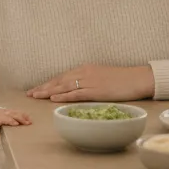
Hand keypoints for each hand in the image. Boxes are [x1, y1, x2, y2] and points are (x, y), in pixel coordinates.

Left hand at [0, 108, 31, 143]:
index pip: (3, 118)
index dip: (10, 120)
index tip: (16, 124)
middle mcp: (1, 113)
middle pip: (11, 114)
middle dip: (20, 118)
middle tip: (27, 123)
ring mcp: (5, 111)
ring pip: (15, 112)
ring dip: (23, 116)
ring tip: (30, 121)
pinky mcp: (9, 111)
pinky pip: (17, 111)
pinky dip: (23, 114)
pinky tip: (29, 118)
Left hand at [27, 64, 154, 102]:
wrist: (137, 78)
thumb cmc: (123, 80)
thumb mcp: (102, 77)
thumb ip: (89, 82)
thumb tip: (79, 90)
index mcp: (85, 69)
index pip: (62, 77)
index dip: (49, 83)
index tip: (37, 89)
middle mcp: (84, 73)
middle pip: (59, 80)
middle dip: (44, 87)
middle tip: (30, 94)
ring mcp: (89, 81)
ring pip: (64, 86)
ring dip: (48, 92)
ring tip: (36, 96)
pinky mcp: (95, 90)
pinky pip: (76, 93)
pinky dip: (63, 96)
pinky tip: (53, 99)